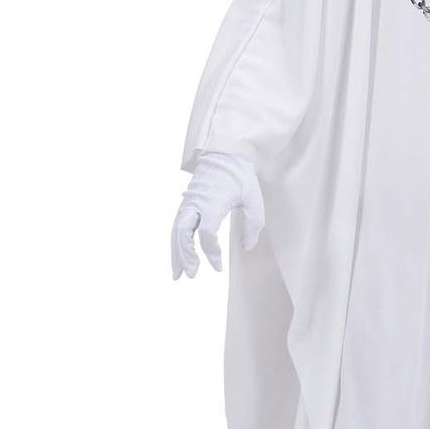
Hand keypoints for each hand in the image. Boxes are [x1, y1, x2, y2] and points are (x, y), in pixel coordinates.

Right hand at [171, 152, 264, 279]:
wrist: (224, 153)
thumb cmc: (240, 176)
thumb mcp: (253, 198)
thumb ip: (253, 224)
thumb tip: (247, 247)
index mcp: (212, 203)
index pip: (207, 234)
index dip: (212, 253)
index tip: (218, 267)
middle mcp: (196, 204)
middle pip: (183, 234)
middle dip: (185, 256)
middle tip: (192, 275)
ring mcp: (188, 203)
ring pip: (176, 232)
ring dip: (176, 254)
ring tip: (178, 275)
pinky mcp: (186, 204)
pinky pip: (177, 227)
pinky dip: (176, 244)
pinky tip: (178, 258)